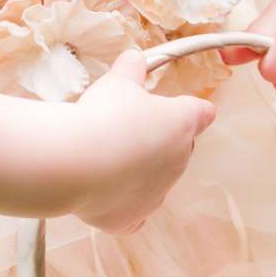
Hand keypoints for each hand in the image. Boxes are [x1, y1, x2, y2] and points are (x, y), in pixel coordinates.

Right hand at [53, 47, 216, 233]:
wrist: (73, 163)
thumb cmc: (100, 117)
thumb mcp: (116, 81)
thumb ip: (131, 68)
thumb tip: (133, 58)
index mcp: (181, 124)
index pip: (202, 113)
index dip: (189, 108)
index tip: (173, 107)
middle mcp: (178, 161)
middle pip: (180, 148)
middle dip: (159, 140)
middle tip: (126, 129)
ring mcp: (157, 194)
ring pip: (157, 180)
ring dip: (140, 170)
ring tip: (105, 157)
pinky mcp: (132, 218)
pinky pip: (136, 213)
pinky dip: (124, 203)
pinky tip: (105, 191)